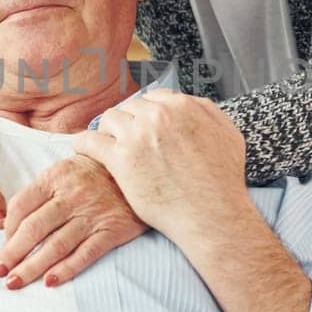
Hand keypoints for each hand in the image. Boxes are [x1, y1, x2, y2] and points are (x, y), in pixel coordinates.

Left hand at [0, 154, 147, 289]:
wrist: (140, 169)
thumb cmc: (97, 172)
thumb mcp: (66, 169)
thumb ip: (42, 191)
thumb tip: (11, 219)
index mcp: (56, 177)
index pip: (21, 204)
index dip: (6, 227)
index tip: (2, 243)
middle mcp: (72, 196)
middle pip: (34, 228)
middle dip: (11, 253)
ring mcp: (92, 215)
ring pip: (56, 245)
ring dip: (32, 267)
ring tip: (14, 281)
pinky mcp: (111, 231)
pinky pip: (84, 254)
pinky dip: (66, 269)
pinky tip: (49, 281)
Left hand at [73, 90, 252, 248]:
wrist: (211, 213)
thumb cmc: (222, 181)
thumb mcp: (228, 134)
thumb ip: (208, 112)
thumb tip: (192, 104)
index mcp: (182, 107)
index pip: (154, 98)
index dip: (147, 113)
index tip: (143, 125)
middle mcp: (158, 116)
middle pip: (130, 107)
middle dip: (127, 121)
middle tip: (124, 136)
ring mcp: (137, 136)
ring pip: (109, 119)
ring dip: (107, 129)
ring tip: (105, 142)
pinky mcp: (121, 159)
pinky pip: (91, 141)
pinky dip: (84, 143)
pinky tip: (82, 148)